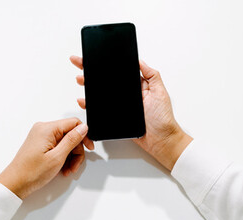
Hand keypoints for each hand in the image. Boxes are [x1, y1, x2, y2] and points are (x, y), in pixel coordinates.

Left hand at [0, 118, 92, 198]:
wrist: (15, 183)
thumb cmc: (31, 172)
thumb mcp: (57, 157)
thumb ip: (72, 140)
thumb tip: (83, 128)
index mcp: (47, 128)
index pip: (73, 123)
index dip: (84, 136)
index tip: (89, 148)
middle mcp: (43, 129)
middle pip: (70, 134)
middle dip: (76, 151)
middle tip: (75, 165)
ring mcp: (40, 137)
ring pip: (65, 142)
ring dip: (70, 156)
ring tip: (68, 170)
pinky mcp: (39, 144)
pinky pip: (57, 146)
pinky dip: (62, 157)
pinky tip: (62, 168)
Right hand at [69, 56, 192, 169]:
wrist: (160, 139)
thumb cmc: (163, 118)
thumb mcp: (160, 92)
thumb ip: (152, 75)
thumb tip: (140, 61)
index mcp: (135, 85)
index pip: (118, 71)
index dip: (107, 63)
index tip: (96, 56)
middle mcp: (125, 94)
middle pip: (106, 80)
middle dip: (91, 71)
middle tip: (80, 63)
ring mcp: (118, 104)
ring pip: (100, 93)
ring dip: (88, 85)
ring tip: (80, 79)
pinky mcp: (114, 115)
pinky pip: (99, 108)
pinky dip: (89, 104)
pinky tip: (84, 100)